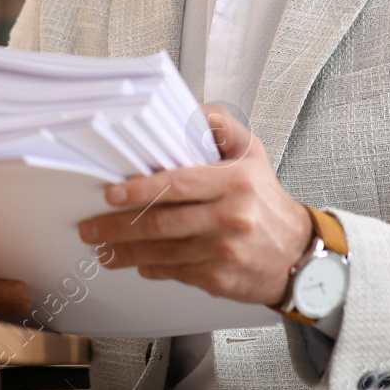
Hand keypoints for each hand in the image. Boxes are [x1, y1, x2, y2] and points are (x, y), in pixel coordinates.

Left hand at [75, 105, 314, 305]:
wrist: (299, 254)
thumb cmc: (266, 200)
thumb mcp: (252, 153)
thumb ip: (220, 126)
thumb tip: (189, 110)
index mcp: (235, 183)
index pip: (178, 184)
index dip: (140, 189)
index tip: (111, 193)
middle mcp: (231, 218)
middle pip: (162, 223)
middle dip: (117, 227)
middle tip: (90, 227)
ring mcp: (224, 252)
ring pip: (162, 253)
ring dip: (125, 252)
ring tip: (102, 249)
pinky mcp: (220, 280)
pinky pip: (175, 272)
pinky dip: (150, 268)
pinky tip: (135, 262)